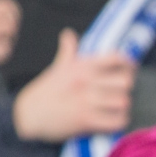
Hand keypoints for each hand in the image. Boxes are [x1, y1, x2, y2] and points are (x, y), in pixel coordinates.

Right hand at [12, 29, 134, 142]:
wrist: (27, 115)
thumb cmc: (46, 91)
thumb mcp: (57, 69)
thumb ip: (68, 51)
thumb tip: (68, 33)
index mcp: (81, 67)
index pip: (116, 58)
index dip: (127, 64)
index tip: (128, 70)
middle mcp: (85, 81)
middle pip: (126, 82)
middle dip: (125, 89)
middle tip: (118, 93)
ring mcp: (86, 100)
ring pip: (123, 101)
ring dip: (121, 107)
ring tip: (114, 108)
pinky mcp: (86, 120)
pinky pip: (116, 121)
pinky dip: (117, 122)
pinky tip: (110, 121)